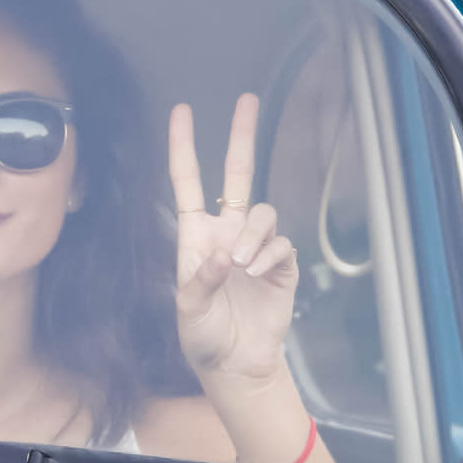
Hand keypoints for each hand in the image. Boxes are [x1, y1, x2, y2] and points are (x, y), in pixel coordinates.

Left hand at [167, 93, 297, 384]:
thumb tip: (226, 254)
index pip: (187, 183)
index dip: (183, 148)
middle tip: (246, 100)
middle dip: (241, 137)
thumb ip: (203, 280)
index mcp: (195, 237)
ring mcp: (255, 246)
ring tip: (243, 265)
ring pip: (263, 213)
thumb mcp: (189, 310)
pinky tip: (258, 274)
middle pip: (237, 175)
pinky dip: (270, 255)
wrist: (235, 362)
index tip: (181, 112)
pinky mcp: (281, 264)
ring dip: (254, 234)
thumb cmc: (203, 336)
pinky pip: (281, 243)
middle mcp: (226, 233)